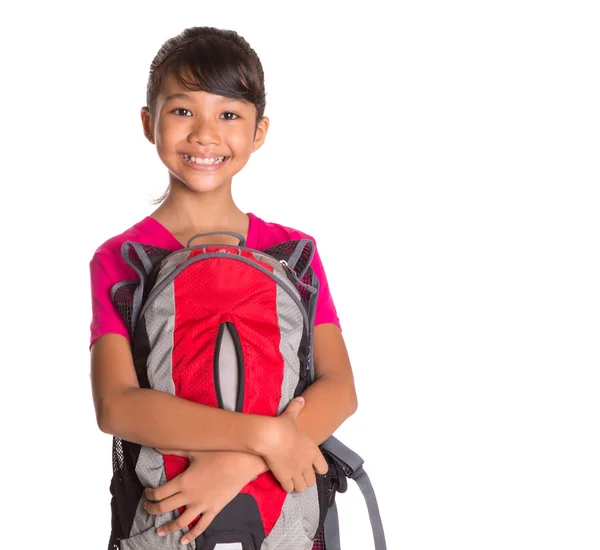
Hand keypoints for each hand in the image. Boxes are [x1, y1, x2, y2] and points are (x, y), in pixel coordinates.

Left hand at [144, 450, 264, 543]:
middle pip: (165, 508)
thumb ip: (174, 449)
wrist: (243, 461)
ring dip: (168, 527)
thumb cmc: (220, 452)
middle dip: (153, 510)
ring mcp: (202, 505)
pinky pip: (201, 526)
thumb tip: (157, 445)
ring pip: (180, 522)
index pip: (159, 493)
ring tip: (160, 531)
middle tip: (148, 509)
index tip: (147, 493)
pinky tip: (184, 540)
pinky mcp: (214, 509)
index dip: (149, 495)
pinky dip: (191, 535)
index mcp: (183, 481)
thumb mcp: (194, 449)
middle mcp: (190, 496)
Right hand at [261, 397, 328, 492]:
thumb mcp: (291, 415)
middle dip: (306, 479)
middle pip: (312, 481)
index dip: (317, 468)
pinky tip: (282, 480)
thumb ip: (297, 407)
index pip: (323, 468)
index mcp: (313, 451)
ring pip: (302, 488)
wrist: (270, 436)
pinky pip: (289, 489)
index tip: (312, 467)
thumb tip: (300, 399)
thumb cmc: (282, 426)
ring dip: (297, 485)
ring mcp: (297, 472)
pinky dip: (287, 486)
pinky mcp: (285, 478)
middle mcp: (307, 464)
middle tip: (299, 474)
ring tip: (292, 480)